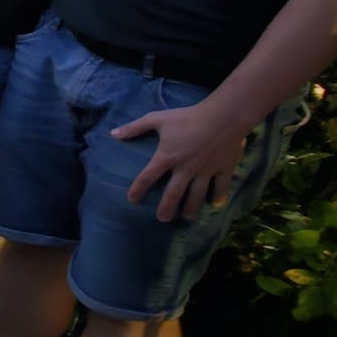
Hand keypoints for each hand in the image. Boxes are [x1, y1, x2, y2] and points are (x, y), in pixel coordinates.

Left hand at [109, 99, 249, 220]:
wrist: (223, 116)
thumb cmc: (187, 117)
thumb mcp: (157, 119)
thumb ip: (134, 127)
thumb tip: (112, 134)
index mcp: (167, 157)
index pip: (147, 177)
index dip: (138, 189)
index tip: (132, 199)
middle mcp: (185, 169)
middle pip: (174, 193)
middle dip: (167, 208)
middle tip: (162, 219)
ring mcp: (205, 170)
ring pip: (197, 194)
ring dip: (191, 207)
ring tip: (187, 218)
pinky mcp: (223, 168)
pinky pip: (221, 185)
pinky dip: (218, 195)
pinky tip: (214, 203)